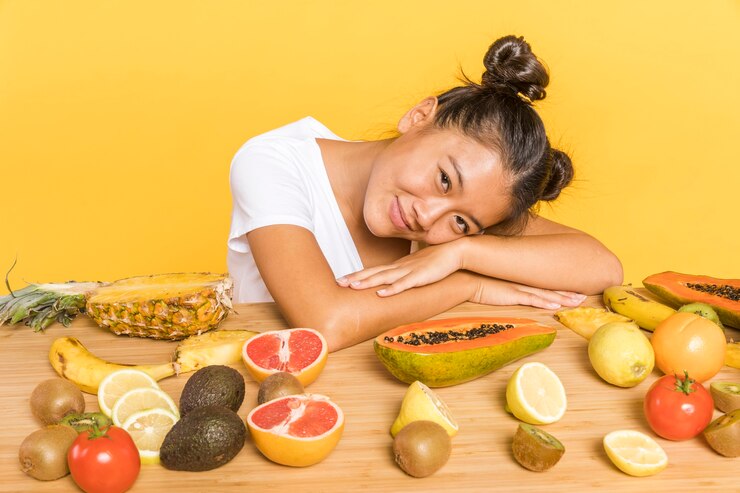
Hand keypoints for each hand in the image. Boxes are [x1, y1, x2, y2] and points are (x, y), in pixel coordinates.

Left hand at [336, 242, 461, 296]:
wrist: (453, 251)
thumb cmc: (434, 260)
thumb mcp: (415, 268)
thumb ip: (403, 274)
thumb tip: (393, 282)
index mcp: (397, 266)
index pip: (373, 270)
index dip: (357, 275)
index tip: (341, 280)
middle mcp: (399, 267)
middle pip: (373, 273)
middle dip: (355, 278)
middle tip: (338, 283)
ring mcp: (409, 271)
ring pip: (384, 278)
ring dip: (368, 282)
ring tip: (352, 287)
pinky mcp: (420, 277)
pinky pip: (404, 284)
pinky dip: (391, 289)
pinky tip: (381, 293)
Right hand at [470, 275, 586, 309]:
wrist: (466, 278)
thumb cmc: (478, 279)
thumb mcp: (496, 281)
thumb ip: (505, 284)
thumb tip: (509, 287)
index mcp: (521, 278)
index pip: (545, 282)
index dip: (560, 286)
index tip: (574, 289)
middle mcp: (523, 281)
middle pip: (550, 287)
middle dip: (568, 292)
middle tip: (584, 296)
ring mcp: (518, 287)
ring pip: (546, 293)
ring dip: (563, 298)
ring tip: (578, 302)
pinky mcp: (512, 294)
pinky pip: (532, 299)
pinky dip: (546, 302)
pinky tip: (557, 306)